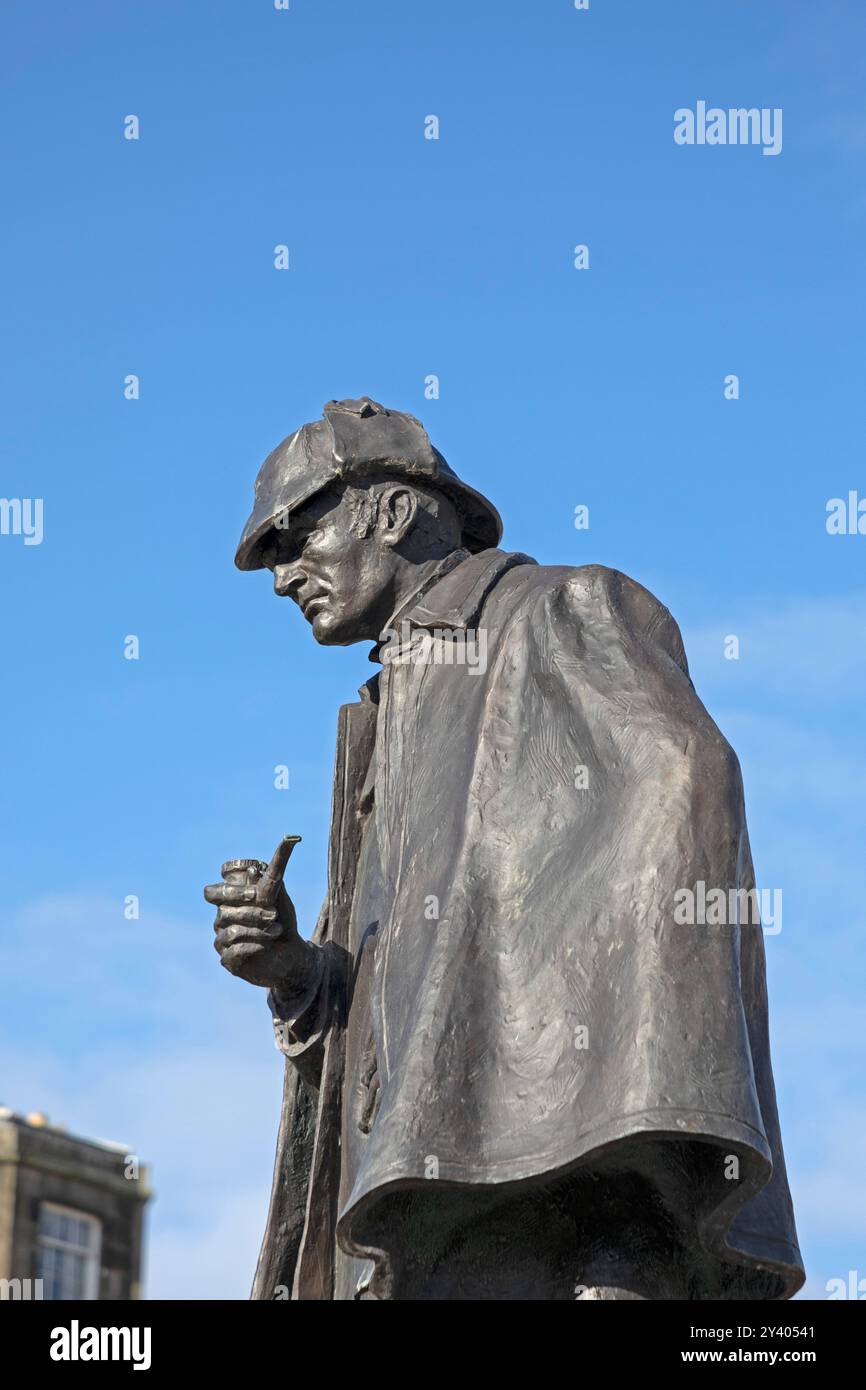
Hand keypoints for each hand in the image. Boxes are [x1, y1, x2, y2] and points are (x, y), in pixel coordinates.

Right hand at [204, 835, 314, 990]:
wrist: (291, 955)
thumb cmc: (282, 920)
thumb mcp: (281, 893)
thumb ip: (278, 868)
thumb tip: (291, 838)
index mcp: (228, 902)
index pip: (211, 893)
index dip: (228, 892)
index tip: (255, 892)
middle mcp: (221, 920)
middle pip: (223, 912)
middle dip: (248, 911)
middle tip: (272, 913)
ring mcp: (222, 941)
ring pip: (230, 932)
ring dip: (256, 930)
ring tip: (276, 930)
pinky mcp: (229, 962)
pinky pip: (232, 953)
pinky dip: (252, 946)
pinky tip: (266, 945)